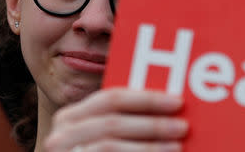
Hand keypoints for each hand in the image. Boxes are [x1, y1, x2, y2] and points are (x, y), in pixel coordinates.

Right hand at [43, 88, 187, 151]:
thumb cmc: (95, 150)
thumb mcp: (98, 133)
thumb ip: (120, 120)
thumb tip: (166, 110)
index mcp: (70, 117)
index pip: (110, 98)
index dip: (146, 99)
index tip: (177, 101)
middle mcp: (61, 134)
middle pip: (113, 122)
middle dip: (151, 123)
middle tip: (182, 126)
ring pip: (111, 145)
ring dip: (148, 146)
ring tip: (176, 146)